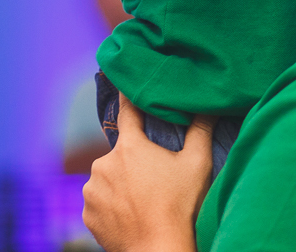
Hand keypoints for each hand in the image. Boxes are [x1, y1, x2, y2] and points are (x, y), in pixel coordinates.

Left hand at [83, 94, 215, 251]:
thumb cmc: (181, 208)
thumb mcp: (197, 165)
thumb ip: (201, 130)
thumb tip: (208, 106)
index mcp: (129, 146)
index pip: (128, 110)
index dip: (130, 96)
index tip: (125, 81)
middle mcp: (103, 163)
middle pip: (121, 153)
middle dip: (134, 161)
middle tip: (155, 179)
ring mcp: (92, 190)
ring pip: (108, 178)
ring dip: (121, 184)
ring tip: (143, 201)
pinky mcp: (88, 213)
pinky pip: (99, 202)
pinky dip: (111, 205)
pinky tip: (130, 215)